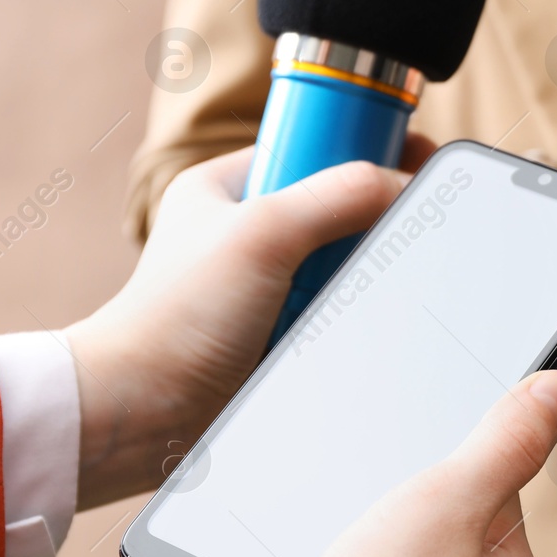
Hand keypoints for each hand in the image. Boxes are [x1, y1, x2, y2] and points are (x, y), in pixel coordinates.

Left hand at [64, 138, 434, 508]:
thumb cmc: (176, 316)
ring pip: (344, 261)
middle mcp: (247, 231)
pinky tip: (349, 322)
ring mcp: (266, 283)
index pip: (312, 145)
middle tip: (397, 226)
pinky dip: (350, 315)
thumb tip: (403, 183)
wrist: (145, 410)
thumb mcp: (263, 232)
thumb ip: (339, 196)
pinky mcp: (280, 330)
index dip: (360, 146)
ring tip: (353, 288)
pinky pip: (340, 309)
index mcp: (228, 187)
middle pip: (338, 205)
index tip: (410, 153)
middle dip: (368, 219)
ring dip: (358, 274)